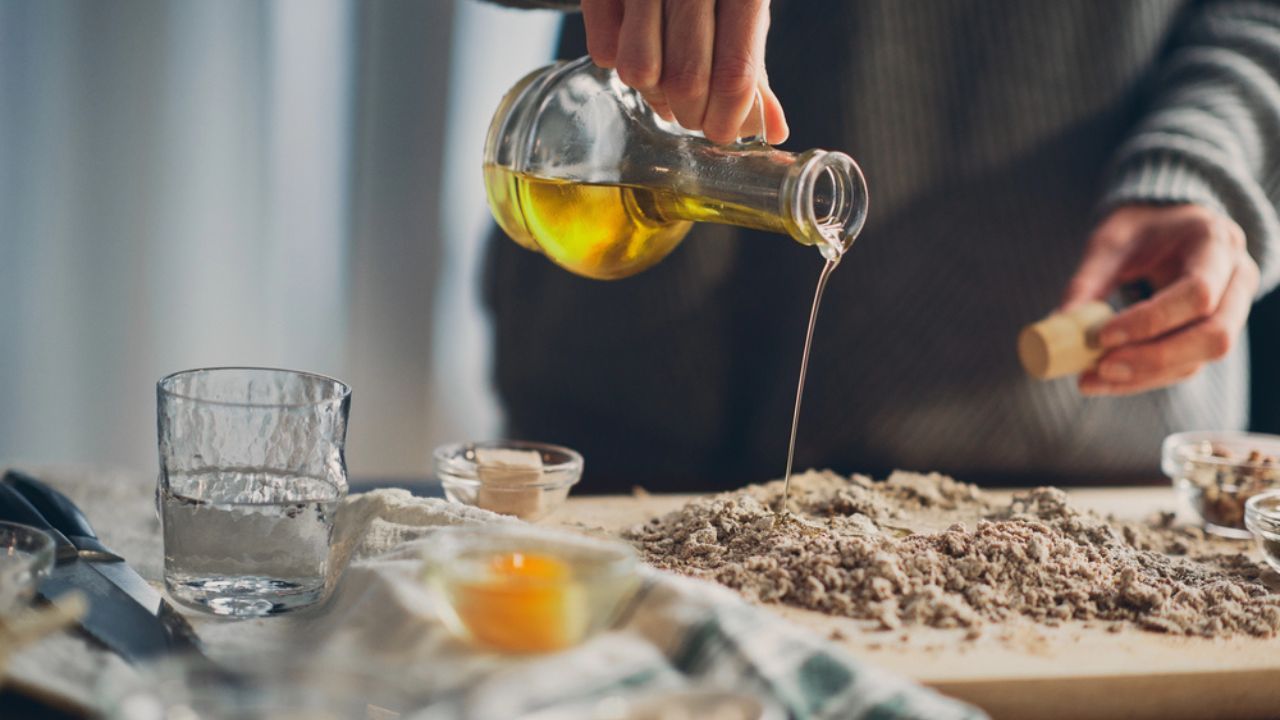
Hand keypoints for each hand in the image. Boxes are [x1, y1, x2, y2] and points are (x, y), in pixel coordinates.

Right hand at [581, 0, 788, 144]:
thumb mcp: (742, 10)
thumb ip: (754, 69)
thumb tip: (774, 130)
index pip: (735, 72)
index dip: (727, 117)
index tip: (721, 132)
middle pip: (686, 79)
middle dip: (690, 113)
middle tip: (692, 113)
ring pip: (640, 71)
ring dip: (653, 92)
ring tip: (665, 82)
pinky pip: (604, 51)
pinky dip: (618, 61)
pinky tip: (636, 43)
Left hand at [1060, 203, 1258, 395]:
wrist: (1171, 227)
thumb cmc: (1142, 230)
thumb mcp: (1111, 241)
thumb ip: (1089, 279)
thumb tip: (1060, 322)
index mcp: (1215, 243)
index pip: (1197, 292)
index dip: (1151, 321)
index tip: (1102, 336)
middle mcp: (1236, 279)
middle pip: (1214, 335)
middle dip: (1154, 358)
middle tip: (1100, 367)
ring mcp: (1233, 310)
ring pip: (1202, 358)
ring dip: (1145, 375)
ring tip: (1092, 379)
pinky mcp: (1213, 334)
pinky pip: (1187, 365)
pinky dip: (1144, 377)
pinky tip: (1105, 380)